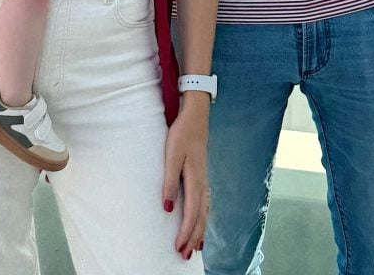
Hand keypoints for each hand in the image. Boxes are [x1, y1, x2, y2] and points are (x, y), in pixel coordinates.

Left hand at [162, 95, 209, 258]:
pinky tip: (201, 222)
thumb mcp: (171, 156)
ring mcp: (204, 180)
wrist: (196, 117)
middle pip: (201, 217)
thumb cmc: (182, 135)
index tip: (178, 248)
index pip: (192, 214)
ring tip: (196, 247)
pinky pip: (206, 204)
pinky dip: (204, 217)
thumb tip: (167, 209)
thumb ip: (169, 182)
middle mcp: (203, 184)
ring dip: (200, 231)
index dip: (185, 233)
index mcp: (195, 181)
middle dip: (194, 238)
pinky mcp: (202, 176)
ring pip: (205, 212)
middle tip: (185, 256)